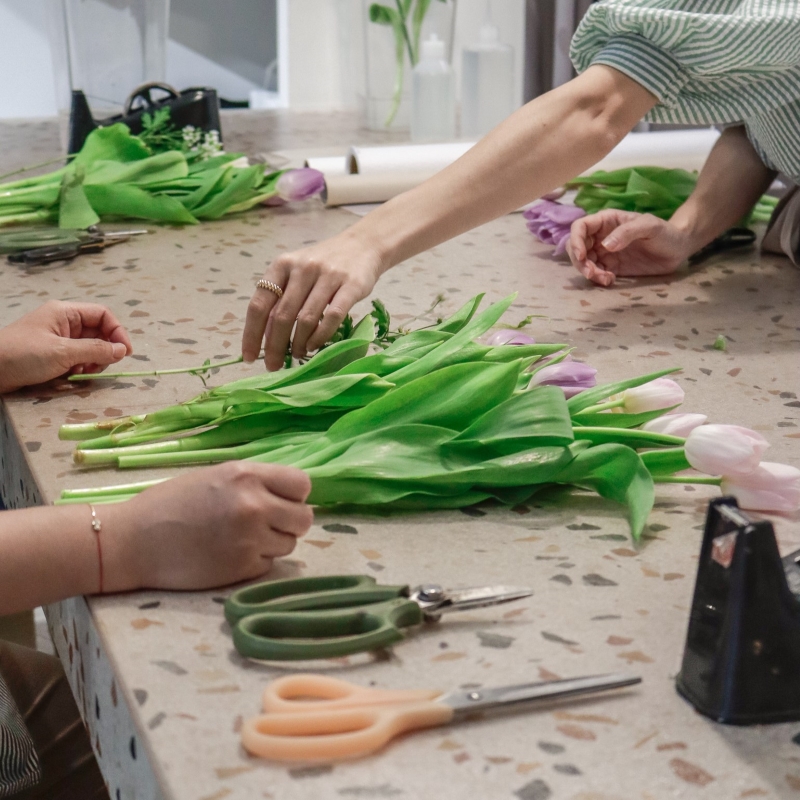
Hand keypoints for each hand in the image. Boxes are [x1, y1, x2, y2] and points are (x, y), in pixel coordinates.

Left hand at [0, 301, 132, 392]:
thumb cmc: (22, 355)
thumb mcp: (62, 352)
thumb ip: (96, 350)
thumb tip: (123, 351)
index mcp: (65, 313)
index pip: (103, 315)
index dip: (117, 332)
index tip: (125, 353)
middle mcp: (64, 323)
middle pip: (98, 332)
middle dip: (105, 350)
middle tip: (99, 367)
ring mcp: (58, 339)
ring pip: (89, 347)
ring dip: (93, 361)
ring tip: (83, 372)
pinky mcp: (52, 355)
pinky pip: (77, 358)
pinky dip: (80, 367)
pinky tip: (72, 376)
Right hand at [103, 462, 313, 590]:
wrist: (132, 541)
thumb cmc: (171, 503)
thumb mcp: (216, 476)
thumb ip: (255, 482)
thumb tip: (290, 495)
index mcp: (247, 475)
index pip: (302, 485)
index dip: (295, 495)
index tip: (282, 501)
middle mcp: (254, 506)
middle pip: (304, 518)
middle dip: (290, 522)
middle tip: (267, 524)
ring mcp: (250, 539)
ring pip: (289, 543)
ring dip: (272, 542)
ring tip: (240, 538)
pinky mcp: (242, 569)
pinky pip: (268, 564)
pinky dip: (255, 561)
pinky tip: (228, 553)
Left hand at [242, 232, 382, 370]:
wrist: (363, 245)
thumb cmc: (323, 265)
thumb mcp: (296, 272)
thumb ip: (281, 297)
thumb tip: (265, 337)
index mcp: (282, 265)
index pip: (259, 304)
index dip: (251, 334)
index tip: (250, 357)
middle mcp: (302, 268)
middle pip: (281, 316)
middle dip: (274, 346)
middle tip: (273, 365)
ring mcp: (327, 276)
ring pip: (305, 319)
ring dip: (297, 344)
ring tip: (296, 355)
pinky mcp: (350, 286)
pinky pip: (332, 317)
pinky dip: (320, 336)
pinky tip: (314, 346)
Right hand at [567, 210, 693, 285]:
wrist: (678, 249)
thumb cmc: (665, 232)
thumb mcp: (649, 226)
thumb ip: (627, 232)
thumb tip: (605, 246)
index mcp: (606, 221)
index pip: (580, 227)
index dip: (575, 241)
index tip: (582, 256)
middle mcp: (601, 236)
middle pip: (576, 248)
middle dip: (580, 262)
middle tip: (592, 273)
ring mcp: (605, 253)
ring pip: (584, 263)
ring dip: (588, 273)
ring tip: (605, 278)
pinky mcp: (611, 267)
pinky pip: (596, 274)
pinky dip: (598, 279)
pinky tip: (610, 280)